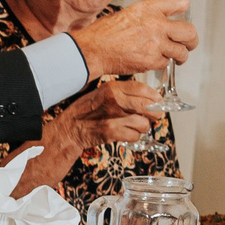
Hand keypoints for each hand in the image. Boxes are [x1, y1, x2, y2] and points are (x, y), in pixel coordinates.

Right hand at [34, 80, 159, 175]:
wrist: (68, 129)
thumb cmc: (85, 111)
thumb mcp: (101, 93)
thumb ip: (123, 92)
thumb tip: (149, 96)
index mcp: (112, 88)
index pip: (144, 89)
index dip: (154, 97)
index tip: (156, 101)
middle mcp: (114, 100)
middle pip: (149, 107)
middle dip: (153, 114)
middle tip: (149, 116)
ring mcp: (113, 117)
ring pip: (144, 124)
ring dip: (141, 127)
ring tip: (132, 126)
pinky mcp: (112, 132)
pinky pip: (135, 136)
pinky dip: (133, 136)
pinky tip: (125, 133)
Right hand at [69, 0, 196, 76]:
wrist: (92, 50)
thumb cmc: (104, 33)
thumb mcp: (126, 13)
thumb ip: (147, 13)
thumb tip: (161, 16)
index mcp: (149, 9)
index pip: (180, 2)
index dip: (183, 7)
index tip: (184, 11)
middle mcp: (156, 24)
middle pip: (189, 31)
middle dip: (192, 40)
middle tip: (189, 44)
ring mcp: (156, 44)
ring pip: (181, 51)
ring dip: (180, 56)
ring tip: (176, 57)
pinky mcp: (152, 60)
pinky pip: (165, 63)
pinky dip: (161, 63)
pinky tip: (153, 60)